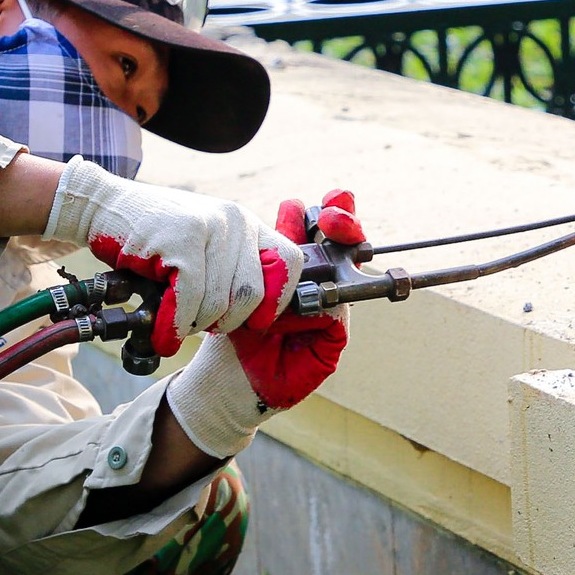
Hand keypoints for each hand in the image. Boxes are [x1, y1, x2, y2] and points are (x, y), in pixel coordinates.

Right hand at [44, 159, 303, 357]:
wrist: (103, 207)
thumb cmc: (155, 237)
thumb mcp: (204, 244)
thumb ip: (233, 268)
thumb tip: (259, 316)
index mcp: (247, 223)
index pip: (291, 263)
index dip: (278, 299)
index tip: (257, 321)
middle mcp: (235, 221)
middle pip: (252, 294)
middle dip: (225, 321)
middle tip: (200, 323)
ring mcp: (209, 228)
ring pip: (219, 303)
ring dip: (194, 324)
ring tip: (176, 321)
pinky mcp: (182, 241)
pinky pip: (191, 299)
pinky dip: (175, 325)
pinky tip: (164, 335)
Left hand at [165, 190, 359, 458]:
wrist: (226, 374)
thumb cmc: (233, 325)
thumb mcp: (246, 281)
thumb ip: (270, 251)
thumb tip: (293, 208)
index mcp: (298, 268)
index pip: (321, 233)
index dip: (328, 212)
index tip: (322, 200)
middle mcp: (321, 286)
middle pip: (346, 248)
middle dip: (345, 223)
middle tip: (332, 213)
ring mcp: (330, 312)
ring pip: (348, 277)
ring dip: (341, 252)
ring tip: (330, 227)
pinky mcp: (332, 341)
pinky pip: (337, 315)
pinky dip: (325, 304)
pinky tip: (308, 294)